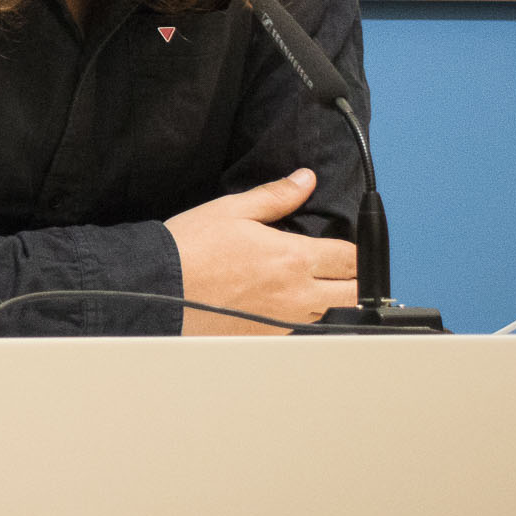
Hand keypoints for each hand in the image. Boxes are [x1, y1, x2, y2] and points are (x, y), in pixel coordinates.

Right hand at [164, 169, 356, 334]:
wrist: (159, 286)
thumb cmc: (191, 246)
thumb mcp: (233, 209)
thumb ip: (276, 196)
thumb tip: (305, 180)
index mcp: (293, 258)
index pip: (351, 259)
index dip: (356, 251)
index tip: (347, 247)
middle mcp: (296, 294)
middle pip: (353, 295)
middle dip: (355, 281)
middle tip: (341, 269)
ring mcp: (282, 320)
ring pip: (329, 314)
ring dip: (329, 299)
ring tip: (310, 283)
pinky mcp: (265, 336)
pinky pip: (299, 329)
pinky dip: (301, 316)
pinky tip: (281, 301)